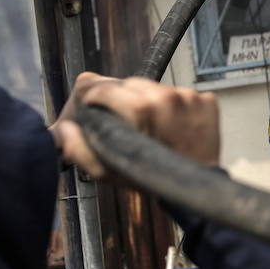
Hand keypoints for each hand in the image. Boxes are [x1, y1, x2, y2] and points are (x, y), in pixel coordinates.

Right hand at [50, 73, 219, 181]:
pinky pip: (180, 94)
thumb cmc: (151, 178)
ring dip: (148, 100)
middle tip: (124, 119)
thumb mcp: (108, 170)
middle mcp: (166, 96)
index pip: (101, 84)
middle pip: (128, 83)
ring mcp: (188, 96)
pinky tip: (172, 125)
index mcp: (140, 108)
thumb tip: (64, 128)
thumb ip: (79, 149)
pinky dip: (174, 106)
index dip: (92, 96)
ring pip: (154, 87)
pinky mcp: (205, 99)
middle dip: (121, 98)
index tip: (92, 105)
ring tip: (150, 123)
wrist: (196, 185)